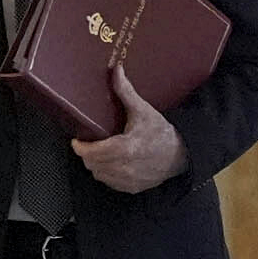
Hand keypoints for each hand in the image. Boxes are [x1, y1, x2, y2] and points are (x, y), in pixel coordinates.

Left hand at [71, 63, 184, 194]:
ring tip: (98, 153)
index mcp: (125, 148)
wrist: (181, 155)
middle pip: (92, 164)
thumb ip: (125, 91)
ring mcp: (128, 180)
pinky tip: (111, 164)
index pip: (92, 153)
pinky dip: (106, 174)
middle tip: (88, 144)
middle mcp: (125, 167)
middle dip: (87, 154)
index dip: (80, 148)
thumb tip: (116, 70)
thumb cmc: (161, 133)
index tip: (77, 141)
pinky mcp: (131, 188)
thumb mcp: (142, 110)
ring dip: (95, 165)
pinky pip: (109, 183)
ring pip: (99, 175)